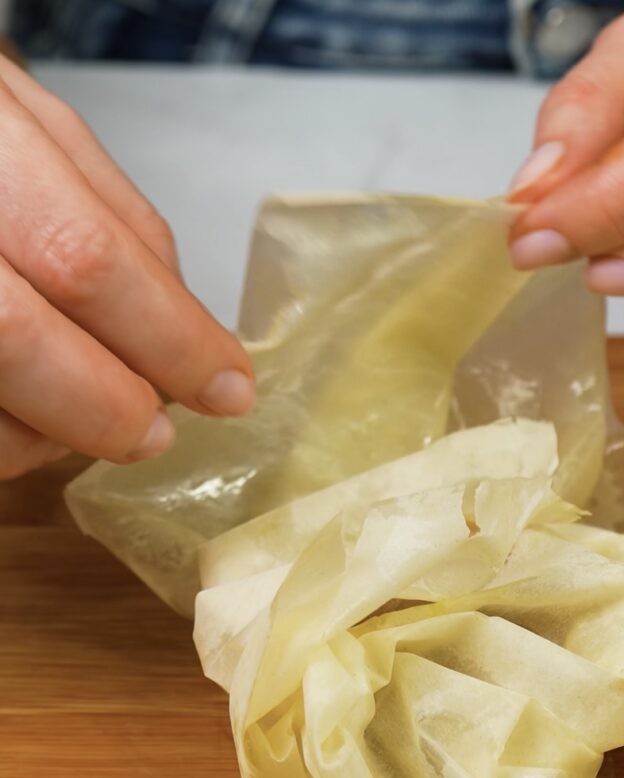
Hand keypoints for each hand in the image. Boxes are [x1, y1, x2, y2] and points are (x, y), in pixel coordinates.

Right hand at [0, 56, 254, 479]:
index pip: (86, 260)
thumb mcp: (28, 124)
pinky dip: (2, 435)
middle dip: (106, 403)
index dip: (171, 341)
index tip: (228, 388)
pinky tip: (22, 411)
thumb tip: (189, 328)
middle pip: (14, 337)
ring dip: (47, 432)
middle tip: (153, 432)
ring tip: (78, 413)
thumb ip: (115, 219)